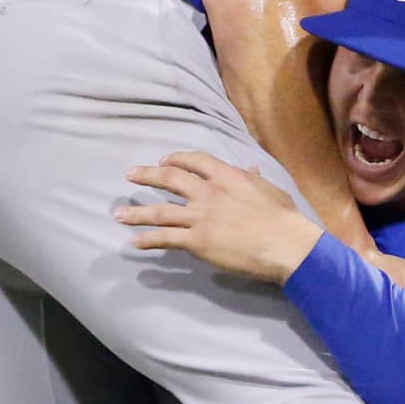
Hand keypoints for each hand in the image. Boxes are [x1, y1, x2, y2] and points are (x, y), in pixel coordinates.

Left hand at [119, 151, 323, 282]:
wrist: (285, 244)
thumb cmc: (284, 219)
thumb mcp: (270, 190)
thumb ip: (255, 179)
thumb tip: (250, 169)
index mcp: (227, 176)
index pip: (195, 160)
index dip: (177, 159)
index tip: (165, 161)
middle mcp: (208, 192)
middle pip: (170, 179)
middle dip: (147, 175)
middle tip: (130, 175)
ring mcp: (201, 217)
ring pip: (160, 211)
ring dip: (137, 212)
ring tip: (119, 214)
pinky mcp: (197, 241)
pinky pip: (166, 239)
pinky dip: (148, 240)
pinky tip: (135, 242)